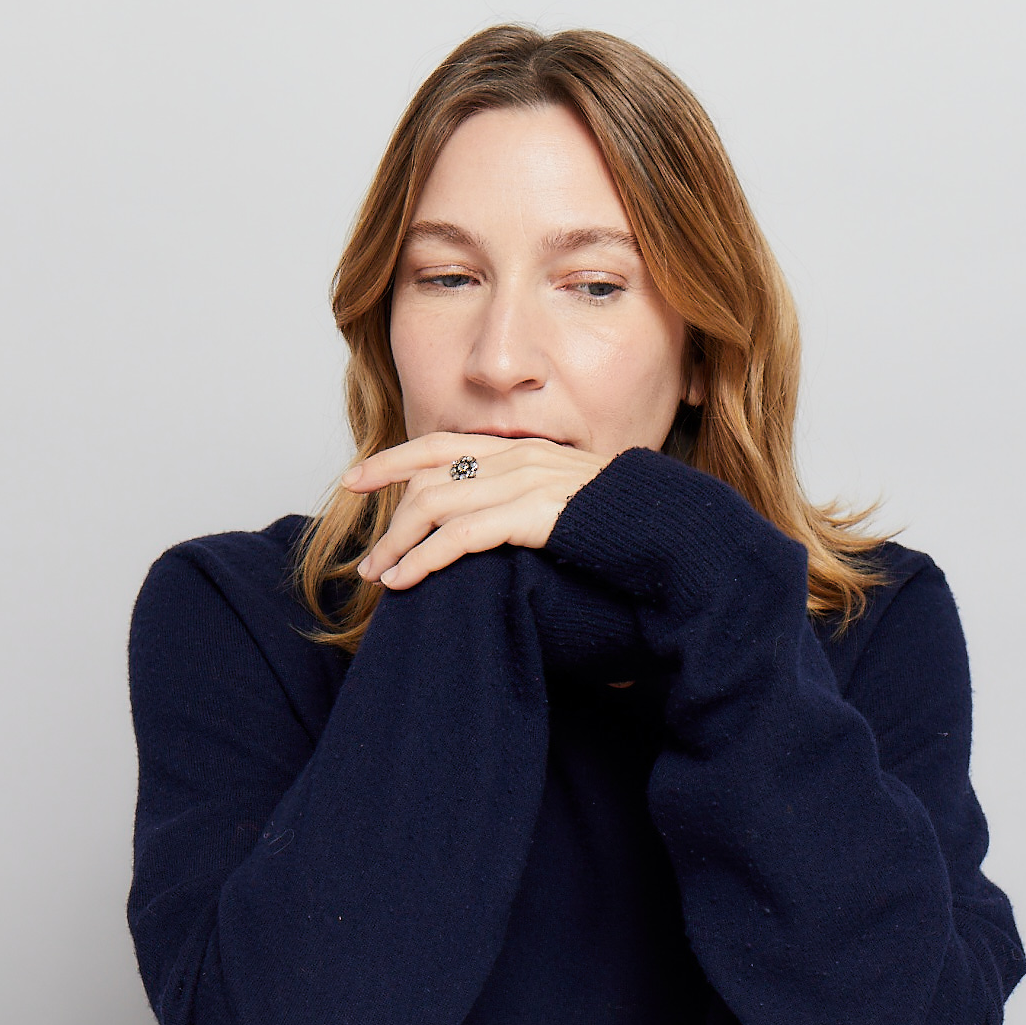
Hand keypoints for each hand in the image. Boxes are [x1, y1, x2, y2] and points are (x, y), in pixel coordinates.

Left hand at [342, 433, 612, 590]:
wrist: (669, 527)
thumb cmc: (625, 523)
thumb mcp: (570, 500)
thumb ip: (534, 502)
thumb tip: (506, 528)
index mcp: (523, 450)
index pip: (441, 444)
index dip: (393, 460)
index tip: (355, 480)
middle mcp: (518, 458)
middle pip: (428, 475)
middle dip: (388, 517)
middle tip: (367, 560)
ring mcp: (524, 482)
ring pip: (435, 505)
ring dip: (398, 544)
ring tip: (380, 578)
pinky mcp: (531, 513)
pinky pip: (461, 535)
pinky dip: (425, 558)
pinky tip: (407, 580)